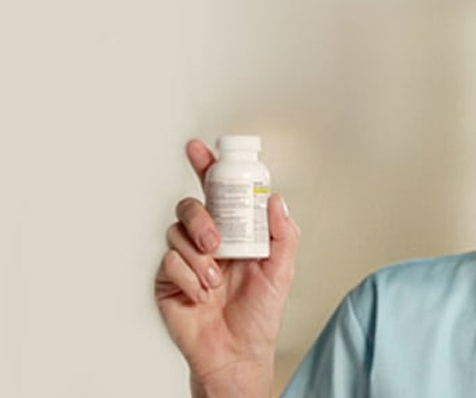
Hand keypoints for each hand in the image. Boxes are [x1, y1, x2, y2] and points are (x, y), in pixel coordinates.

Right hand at [155, 139, 299, 397]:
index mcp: (235, 232)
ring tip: (215, 278)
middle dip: (202, 218)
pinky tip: (202, 294)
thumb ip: (283, 233)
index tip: (200, 149)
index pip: (218, 193)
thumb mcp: (283, 270)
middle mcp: (208, 240)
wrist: (237, 351)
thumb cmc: (259, 314)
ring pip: (177, 231)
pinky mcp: (168, 279)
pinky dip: (188, 277)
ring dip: (198, 256)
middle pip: (191, 205)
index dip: (207, 168)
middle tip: (216, 241)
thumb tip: (277, 199)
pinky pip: (169, 261)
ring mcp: (185, 258)